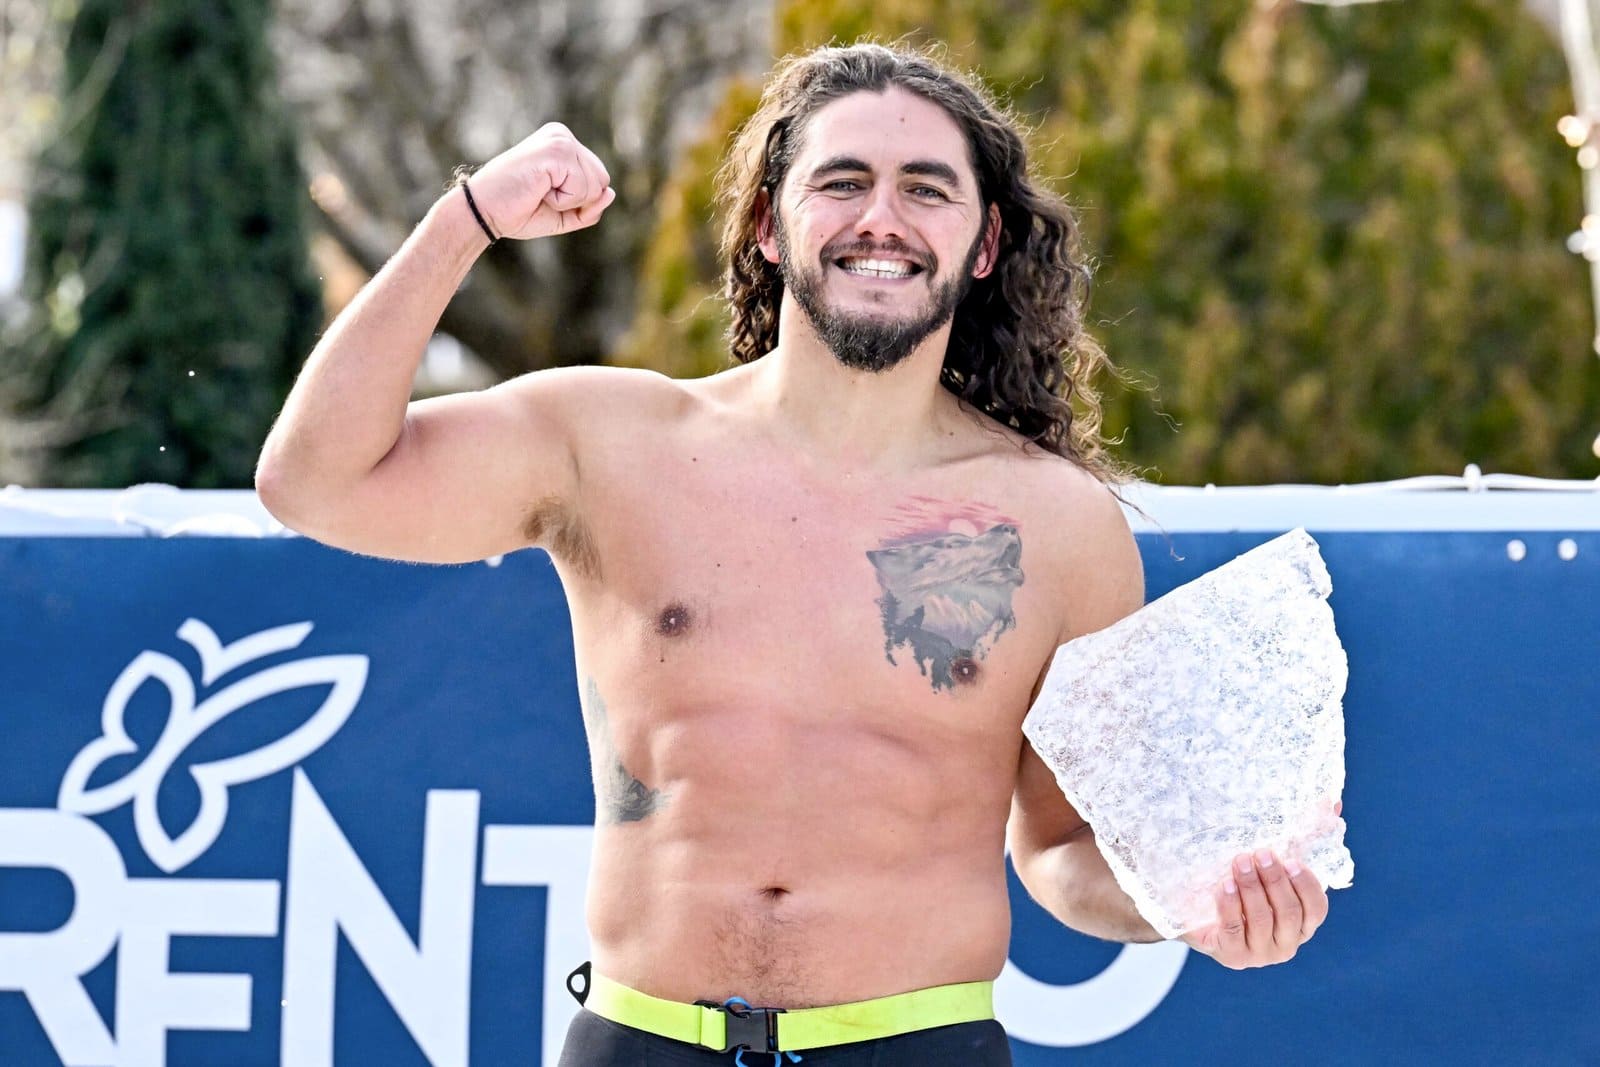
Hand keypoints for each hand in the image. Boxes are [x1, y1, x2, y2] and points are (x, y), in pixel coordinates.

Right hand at [466, 122, 615, 240]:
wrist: (483, 211)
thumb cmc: (518, 211)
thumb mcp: (564, 214)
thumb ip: (590, 206)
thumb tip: (611, 193)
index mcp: (563, 143)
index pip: (598, 178)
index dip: (580, 200)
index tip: (545, 195)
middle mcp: (562, 135)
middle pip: (601, 180)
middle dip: (577, 200)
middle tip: (541, 195)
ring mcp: (560, 140)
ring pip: (594, 186)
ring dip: (568, 201)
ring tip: (538, 191)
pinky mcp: (556, 151)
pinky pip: (581, 190)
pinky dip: (562, 201)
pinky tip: (538, 190)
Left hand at [1180, 849, 1329, 967]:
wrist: (1197, 915)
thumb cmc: (1241, 888)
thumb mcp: (1266, 867)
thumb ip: (1299, 841)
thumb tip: (1333, 804)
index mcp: (1301, 925)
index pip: (1316, 909)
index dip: (1306, 885)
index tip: (1290, 860)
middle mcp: (1286, 944)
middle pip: (1289, 912)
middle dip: (1275, 881)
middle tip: (1260, 853)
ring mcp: (1260, 954)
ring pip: (1262, 919)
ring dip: (1251, 887)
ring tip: (1240, 862)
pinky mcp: (1232, 956)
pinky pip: (1234, 928)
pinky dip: (1230, 905)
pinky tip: (1225, 885)